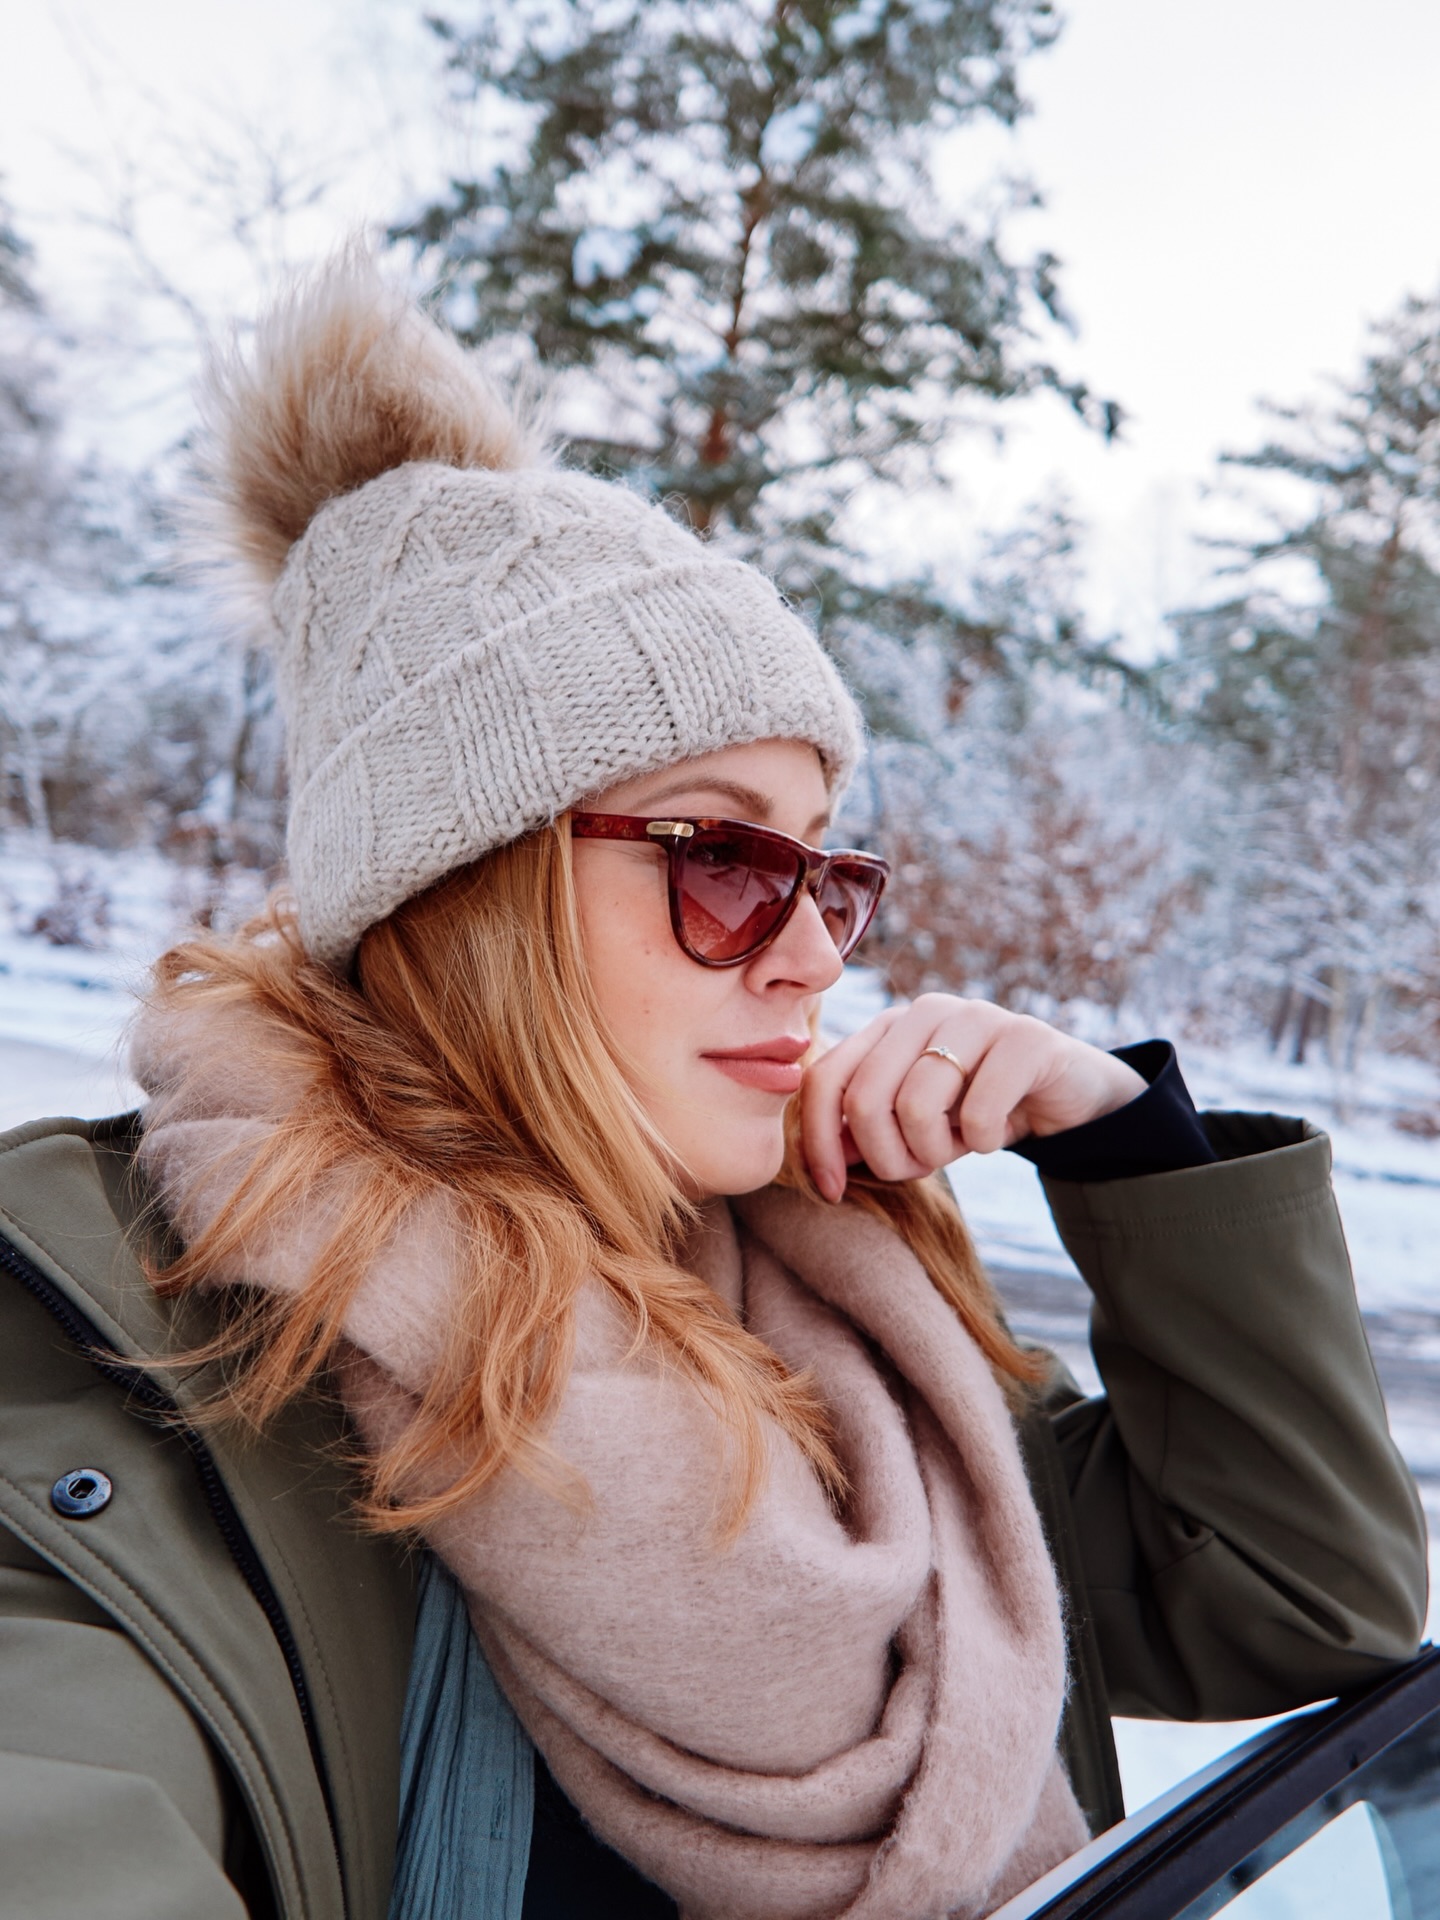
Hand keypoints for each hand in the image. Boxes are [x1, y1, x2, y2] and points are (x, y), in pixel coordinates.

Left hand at [801, 993, 1146, 1202]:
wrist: (1065, 1095)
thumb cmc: (977, 1110)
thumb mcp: (915, 1125)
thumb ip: (867, 1132)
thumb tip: (825, 1160)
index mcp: (886, 1027)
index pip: (825, 1079)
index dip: (818, 1141)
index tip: (832, 1192)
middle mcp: (923, 1011)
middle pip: (864, 1098)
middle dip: (885, 1156)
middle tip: (918, 1169)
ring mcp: (975, 1016)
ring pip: (916, 1106)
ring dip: (934, 1151)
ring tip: (959, 1146)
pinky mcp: (1025, 1038)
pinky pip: (978, 1112)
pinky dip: (983, 1143)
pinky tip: (996, 1136)